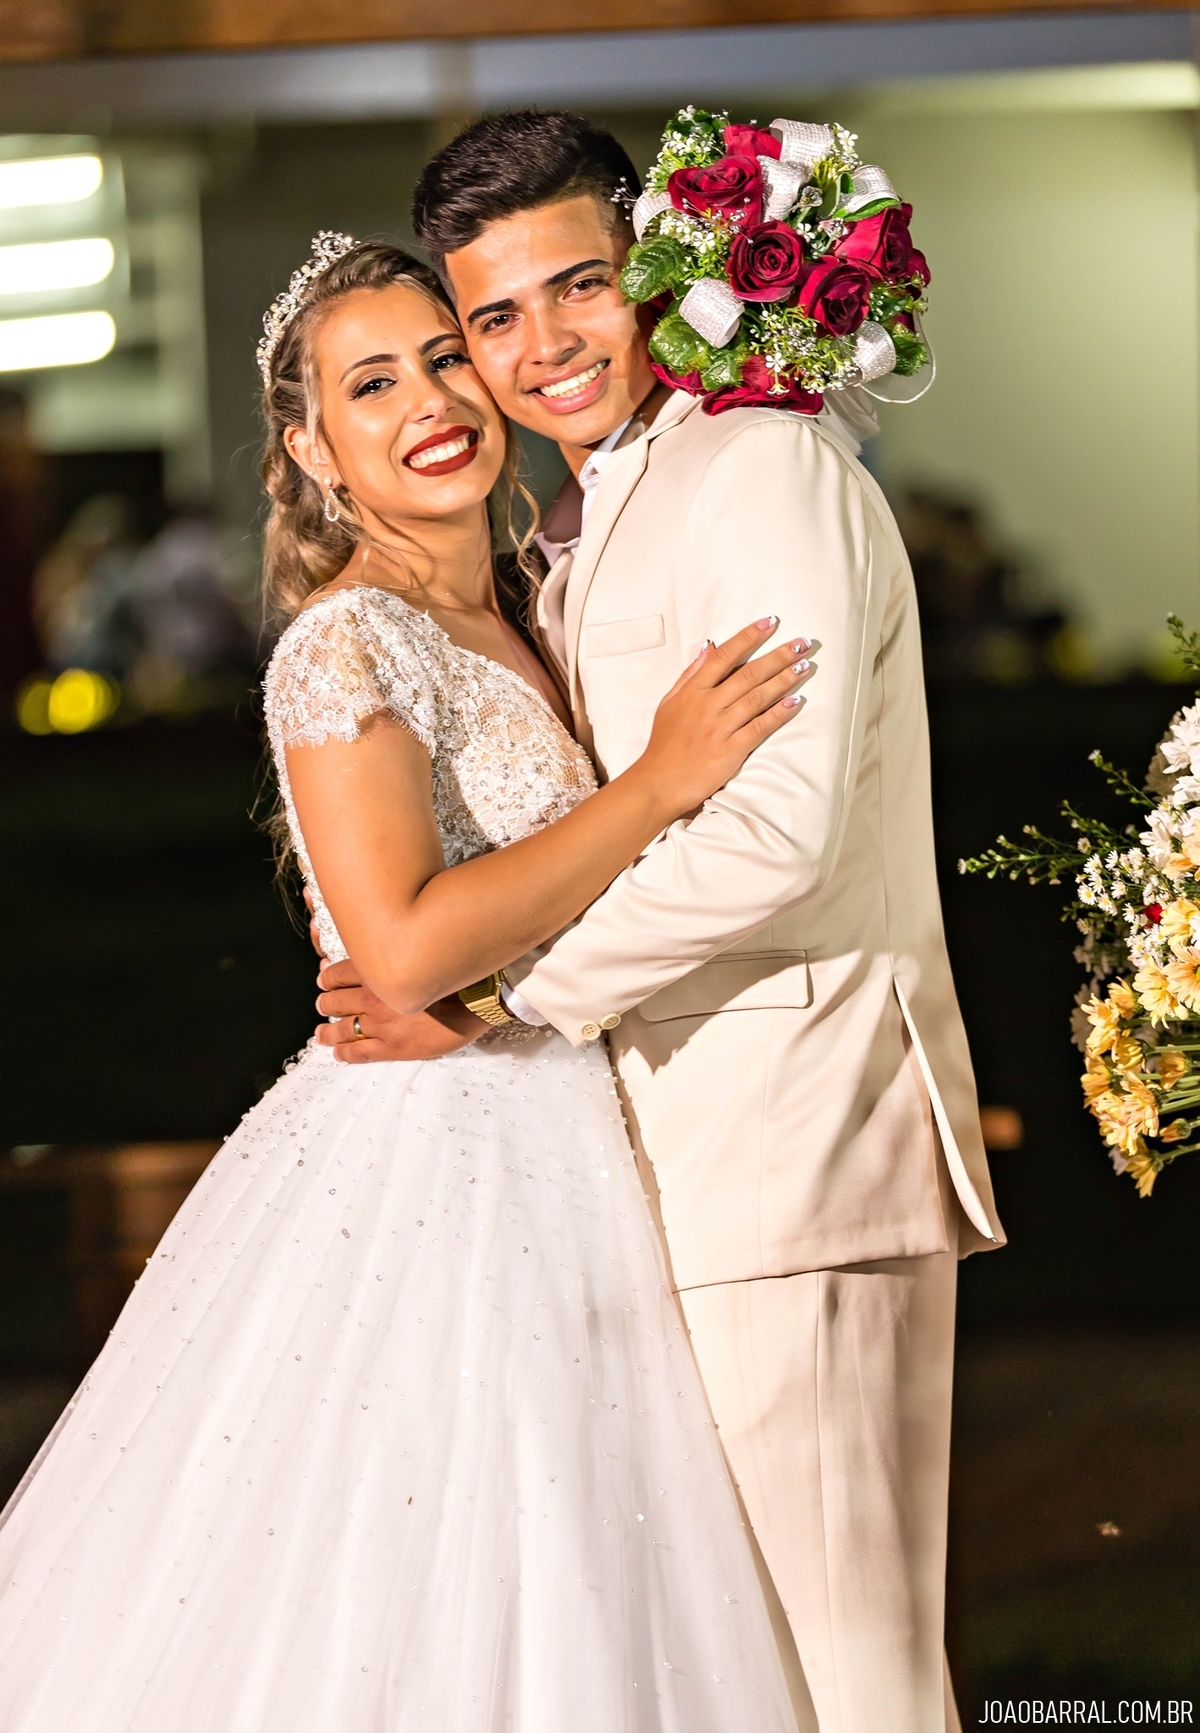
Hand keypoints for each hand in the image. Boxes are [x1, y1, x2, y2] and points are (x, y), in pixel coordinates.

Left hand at [315, 958, 485, 1061]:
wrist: (475, 1000)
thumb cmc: (453, 975)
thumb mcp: (420, 956)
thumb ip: (397, 958)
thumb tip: (378, 955)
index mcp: (379, 973)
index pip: (338, 973)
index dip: (328, 978)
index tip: (324, 980)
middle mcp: (374, 998)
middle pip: (336, 1001)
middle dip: (326, 1003)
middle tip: (322, 1005)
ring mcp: (381, 1025)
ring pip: (343, 1028)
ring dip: (328, 1031)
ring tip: (322, 1033)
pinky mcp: (393, 1047)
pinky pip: (359, 1053)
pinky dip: (345, 1053)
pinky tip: (339, 1054)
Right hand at [635, 618, 811, 817]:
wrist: (658, 783)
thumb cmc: (664, 745)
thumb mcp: (669, 703)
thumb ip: (690, 674)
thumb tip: (708, 646)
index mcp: (692, 691)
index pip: (724, 656)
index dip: (749, 637)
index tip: (770, 622)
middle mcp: (707, 705)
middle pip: (748, 674)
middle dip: (778, 656)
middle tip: (801, 643)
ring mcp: (720, 728)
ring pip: (758, 697)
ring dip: (784, 679)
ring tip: (804, 666)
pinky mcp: (731, 751)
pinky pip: (760, 727)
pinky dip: (778, 713)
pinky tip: (795, 701)